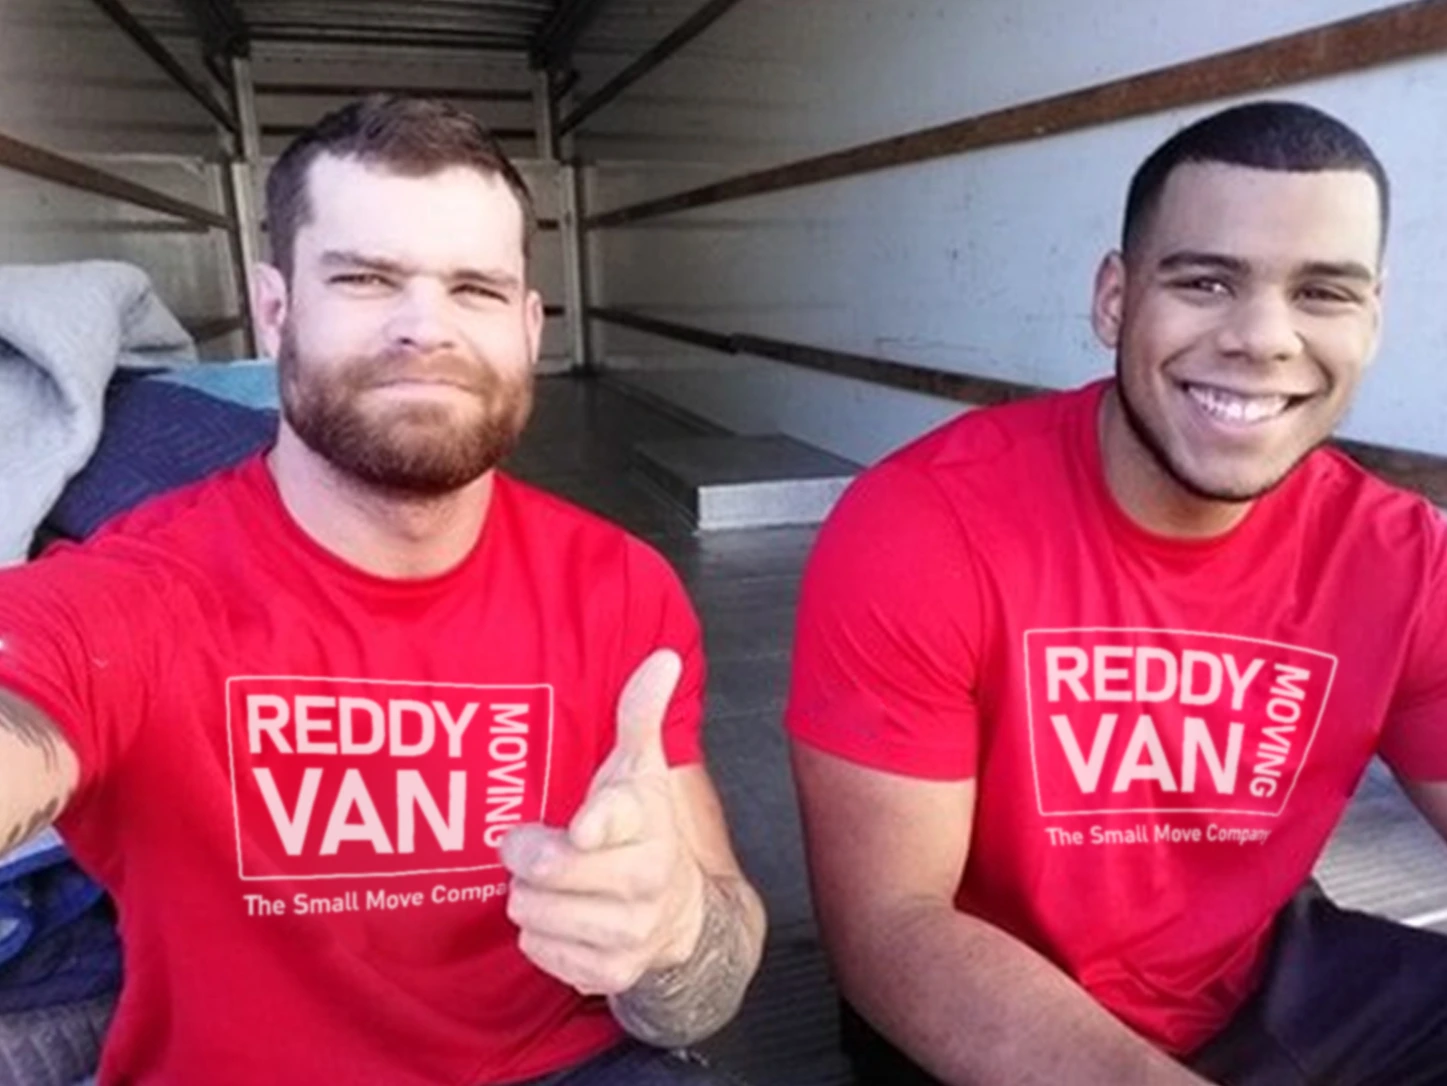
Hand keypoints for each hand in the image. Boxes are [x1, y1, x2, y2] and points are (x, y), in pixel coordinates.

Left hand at [499, 650, 706, 995]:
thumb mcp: (640, 769)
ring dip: (532, 895)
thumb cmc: (644, 831)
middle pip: (548, 870)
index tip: (582, 828)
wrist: (683, 915)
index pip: (614, 821)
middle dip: (529, 854)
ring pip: (533, 910)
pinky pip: (538, 949)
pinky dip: (541, 934)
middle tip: (540, 844)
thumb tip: (663, 658)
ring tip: (556, 882)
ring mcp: (630, 931)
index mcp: (650, 823)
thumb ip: (642, 712)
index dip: (592, 826)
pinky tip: (565, 915)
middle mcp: (647, 880)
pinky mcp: (609, 972)